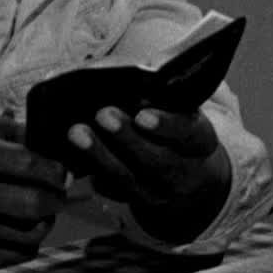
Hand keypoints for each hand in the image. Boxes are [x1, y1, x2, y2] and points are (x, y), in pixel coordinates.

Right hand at [0, 118, 67, 271]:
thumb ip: (21, 134)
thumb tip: (65, 149)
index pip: (27, 163)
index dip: (55, 172)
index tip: (63, 175)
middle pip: (31, 203)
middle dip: (57, 201)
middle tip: (59, 197)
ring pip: (29, 233)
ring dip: (46, 224)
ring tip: (42, 214)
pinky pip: (18, 254)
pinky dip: (29, 244)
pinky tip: (22, 230)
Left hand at [68, 106, 230, 241]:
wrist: (189, 173)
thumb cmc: (178, 127)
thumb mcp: (183, 108)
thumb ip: (165, 94)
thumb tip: (136, 71)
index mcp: (200, 140)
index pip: (188, 133)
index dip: (166, 126)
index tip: (143, 116)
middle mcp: (183, 171)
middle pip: (156, 160)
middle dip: (126, 138)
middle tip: (103, 115)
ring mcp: (158, 190)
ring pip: (128, 178)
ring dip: (100, 155)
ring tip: (77, 132)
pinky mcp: (133, 200)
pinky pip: (110, 191)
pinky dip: (91, 174)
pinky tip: (72, 159)